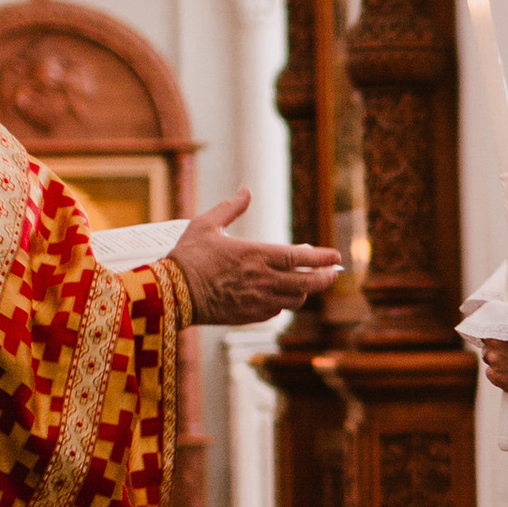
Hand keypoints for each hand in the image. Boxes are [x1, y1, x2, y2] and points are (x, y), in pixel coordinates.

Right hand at [171, 190, 341, 325]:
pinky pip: (276, 311)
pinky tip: (281, 296)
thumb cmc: (188, 256)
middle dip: (325, 279)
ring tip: (308, 283)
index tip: (336, 256)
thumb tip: (246, 190)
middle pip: (306, 283)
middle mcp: (262, 279)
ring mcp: (256, 300)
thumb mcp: (206, 224)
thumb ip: (231, 207)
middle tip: (333, 273)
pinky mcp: (248, 316)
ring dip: (304, 292)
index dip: (322, 257)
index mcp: (255, 254)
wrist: (170, 293)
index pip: (299, 257)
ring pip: (295, 300)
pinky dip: (284, 303)